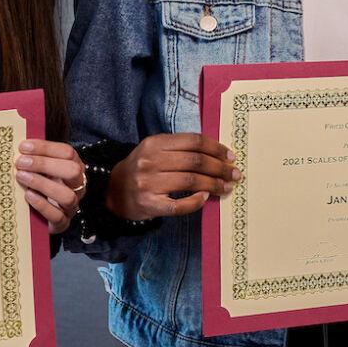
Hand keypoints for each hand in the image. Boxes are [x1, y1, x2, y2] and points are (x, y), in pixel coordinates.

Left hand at [15, 140, 85, 235]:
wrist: (39, 216)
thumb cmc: (38, 186)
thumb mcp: (39, 169)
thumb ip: (33, 157)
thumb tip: (18, 145)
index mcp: (74, 167)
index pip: (67, 153)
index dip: (46, 148)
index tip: (23, 147)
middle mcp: (77, 186)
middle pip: (72, 171)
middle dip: (45, 164)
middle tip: (21, 162)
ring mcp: (72, 205)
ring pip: (67, 195)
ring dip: (42, 184)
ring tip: (22, 177)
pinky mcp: (63, 223)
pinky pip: (57, 216)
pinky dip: (42, 205)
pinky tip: (28, 195)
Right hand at [107, 133, 239, 219]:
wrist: (112, 192)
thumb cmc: (141, 168)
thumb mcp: (154, 150)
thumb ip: (180, 148)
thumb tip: (218, 154)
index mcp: (154, 143)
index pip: (193, 141)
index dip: (216, 148)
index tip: (230, 156)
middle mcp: (150, 161)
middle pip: (195, 161)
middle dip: (220, 168)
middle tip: (235, 174)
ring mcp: (148, 183)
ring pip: (191, 181)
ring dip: (214, 184)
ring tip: (226, 187)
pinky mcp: (149, 204)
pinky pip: (179, 205)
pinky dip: (196, 201)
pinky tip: (205, 197)